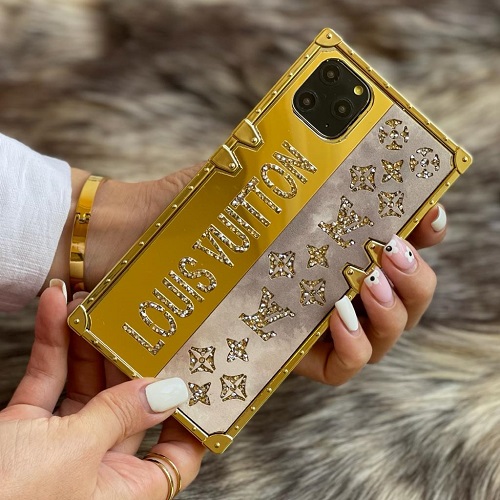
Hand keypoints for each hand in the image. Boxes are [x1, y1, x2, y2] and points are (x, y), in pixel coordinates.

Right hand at [0, 284, 204, 498]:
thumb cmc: (7, 499)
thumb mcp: (75, 453)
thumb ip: (121, 416)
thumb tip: (170, 391)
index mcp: (122, 488)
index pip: (176, 454)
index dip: (191, 418)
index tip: (198, 374)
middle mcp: (97, 466)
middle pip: (131, 404)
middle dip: (132, 358)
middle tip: (143, 320)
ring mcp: (61, 446)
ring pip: (88, 386)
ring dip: (89, 342)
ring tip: (97, 302)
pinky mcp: (27, 430)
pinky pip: (48, 381)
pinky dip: (52, 345)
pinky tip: (56, 306)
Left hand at [60, 164, 445, 387]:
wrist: (131, 239)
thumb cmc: (188, 207)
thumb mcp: (244, 176)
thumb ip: (290, 162)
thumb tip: (333, 120)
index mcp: (325, 245)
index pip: (390, 244)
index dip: (423, 233)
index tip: (429, 213)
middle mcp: (324, 285)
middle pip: (399, 295)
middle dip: (415, 278)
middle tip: (399, 250)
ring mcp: (306, 322)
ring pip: (380, 335)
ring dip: (393, 311)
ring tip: (369, 281)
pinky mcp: (283, 352)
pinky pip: (339, 367)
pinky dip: (354, 347)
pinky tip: (340, 318)